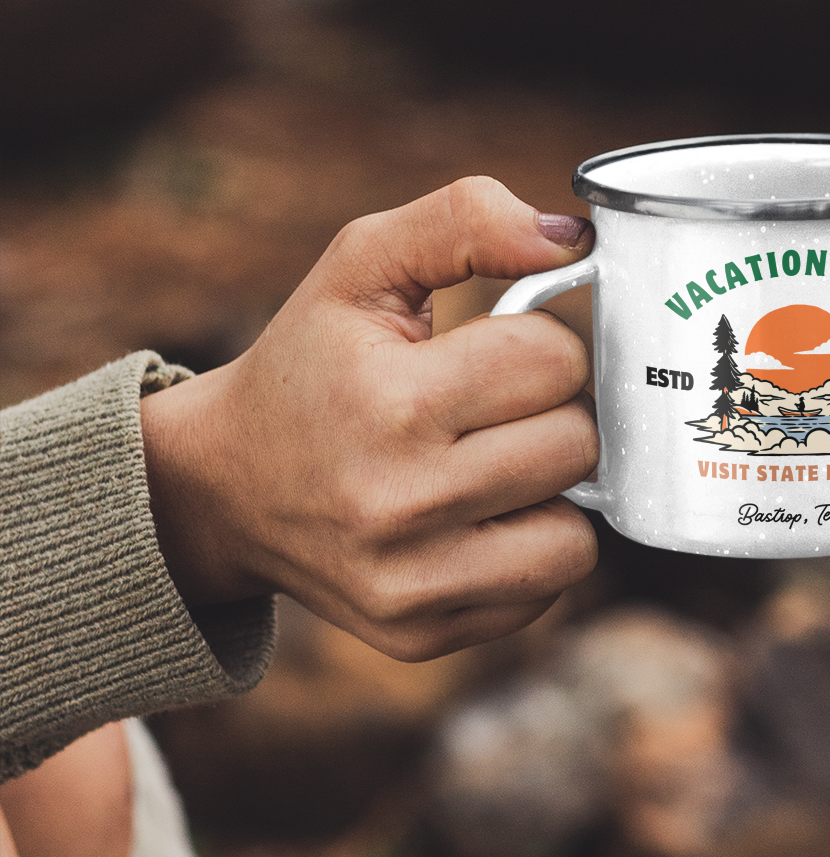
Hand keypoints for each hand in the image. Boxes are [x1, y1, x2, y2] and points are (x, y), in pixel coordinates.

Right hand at [140, 179, 599, 657]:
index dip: (537, 341)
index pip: (554, 360)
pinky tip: (474, 519)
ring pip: (578, 534)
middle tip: (490, 408)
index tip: (492, 348)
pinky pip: (549, 590)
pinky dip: (530, 549)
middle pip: (576, 445)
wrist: (224, 487)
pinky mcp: (423, 635)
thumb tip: (573, 240)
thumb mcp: (361, 264)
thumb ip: (464, 220)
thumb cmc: (310, 364)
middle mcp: (399, 505)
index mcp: (391, 403)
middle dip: (547, 414)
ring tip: (489, 463)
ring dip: (548, 491)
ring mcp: (411, 584)